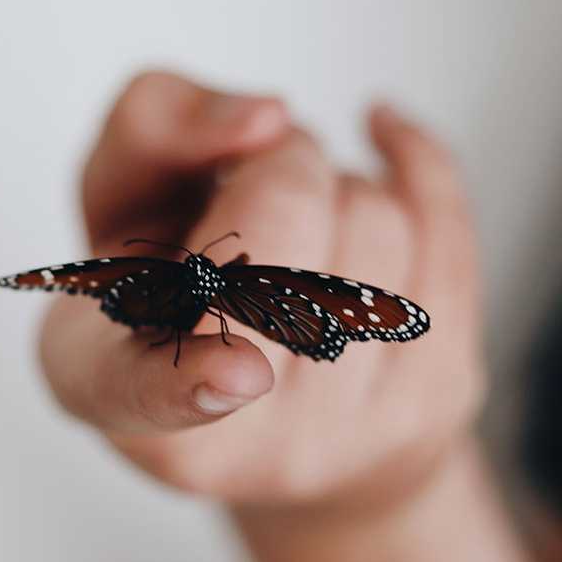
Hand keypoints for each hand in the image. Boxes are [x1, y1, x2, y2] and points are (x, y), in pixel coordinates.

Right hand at [39, 70, 484, 506]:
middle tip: (251, 183)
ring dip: (337, 185)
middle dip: (278, 162)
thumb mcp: (117, 194)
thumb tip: (268, 121)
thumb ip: (152, 127)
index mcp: (112, 386)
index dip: (191, 382)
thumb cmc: (178, 286)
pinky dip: (415, 159)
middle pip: (286, 217)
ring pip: (373, 217)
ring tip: (300, 225)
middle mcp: (230, 441)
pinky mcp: (434, 401)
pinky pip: (449, 227)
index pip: (145, 390)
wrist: (274, 401)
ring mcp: (342, 435)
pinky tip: (384, 141)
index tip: (238, 373)